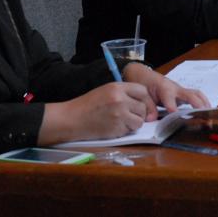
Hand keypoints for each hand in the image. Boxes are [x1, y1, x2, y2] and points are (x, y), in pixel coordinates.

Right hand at [38, 82, 155, 144]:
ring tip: (122, 122)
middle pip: (143, 107)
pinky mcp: (116, 128)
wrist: (72, 119)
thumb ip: (124, 93)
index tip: (142, 105)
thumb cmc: (88, 105)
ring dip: (134, 123)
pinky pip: (130, 131)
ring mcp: (119, 114)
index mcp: (117, 87)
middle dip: (140, 113)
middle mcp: (120, 99)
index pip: (142, 90)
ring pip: (139, 121)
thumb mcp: (105, 91)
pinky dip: (125, 131)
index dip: (144, 99)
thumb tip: (143, 101)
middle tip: (130, 116)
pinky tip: (115, 127)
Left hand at [123, 62, 210, 118]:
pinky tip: (207, 113)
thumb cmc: (144, 83)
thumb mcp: (142, 95)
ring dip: (205, 104)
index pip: (169, 97)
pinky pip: (196, 97)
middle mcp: (175, 88)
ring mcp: (180, 90)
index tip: (175, 114)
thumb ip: (147, 106)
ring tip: (210, 116)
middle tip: (204, 117)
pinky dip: (203, 104)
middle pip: (190, 94)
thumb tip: (151, 119)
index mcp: (163, 87)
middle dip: (198, 105)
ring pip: (197, 94)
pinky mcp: (182, 94)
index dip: (172, 106)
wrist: (144, 75)